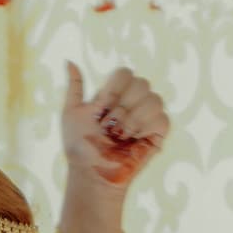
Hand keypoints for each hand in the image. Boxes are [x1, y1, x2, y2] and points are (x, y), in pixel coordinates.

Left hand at [58, 63, 168, 196]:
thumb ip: (75, 86)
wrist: (92, 172)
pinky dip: (145, 128)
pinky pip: (163, 119)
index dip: (114, 89)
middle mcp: (132, 102)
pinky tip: (133, 139)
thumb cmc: (79, 147)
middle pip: (142, 83)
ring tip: (120, 136)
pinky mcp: (158, 134)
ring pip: (154, 99)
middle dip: (122, 107)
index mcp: (114, 94)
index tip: (101, 108)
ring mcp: (147, 117)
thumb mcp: (71, 113)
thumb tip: (69, 61)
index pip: (125, 73)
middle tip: (109, 126)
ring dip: (132, 119)